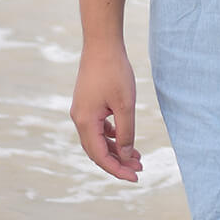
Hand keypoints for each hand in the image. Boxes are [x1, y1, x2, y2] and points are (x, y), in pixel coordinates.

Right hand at [70, 44, 141, 182]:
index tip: (136, 177)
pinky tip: (124, 137)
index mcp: (85, 122)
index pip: (101, 156)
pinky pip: (97, 127)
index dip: (118, 170)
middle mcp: (79, 119)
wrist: (102, 43)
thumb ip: (126, 132)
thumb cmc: (114, 71)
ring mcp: (81, 111)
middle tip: (140, 169)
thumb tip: (127, 156)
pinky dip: (111, 135)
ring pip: (98, 139)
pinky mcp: (87, 103)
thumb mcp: (125, 104)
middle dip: (118, 162)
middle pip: (97, 151)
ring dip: (116, 149)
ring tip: (137, 156)